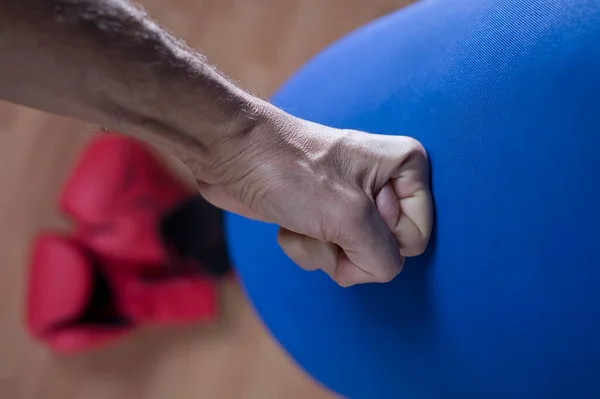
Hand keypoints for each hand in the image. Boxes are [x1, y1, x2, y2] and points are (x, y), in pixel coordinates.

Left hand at [187, 112, 432, 286]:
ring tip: (303, 217)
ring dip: (321, 249)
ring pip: (355, 258)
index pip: (415, 238)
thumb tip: (377, 272)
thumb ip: (382, 256)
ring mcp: (355, 200)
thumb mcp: (348, 217)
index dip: (379, 241)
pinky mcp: (326, 215)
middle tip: (324, 218)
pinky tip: (289, 221)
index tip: (350, 217)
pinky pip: (330, 254)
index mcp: (406, 168)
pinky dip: (305, 246)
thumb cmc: (289, 170)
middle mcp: (385, 182)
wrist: (231, 155)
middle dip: (347, 248)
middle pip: (386, 251)